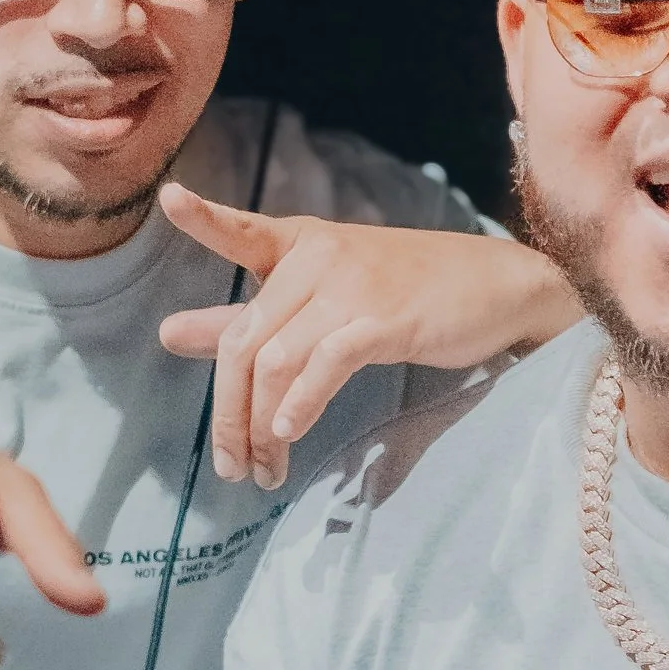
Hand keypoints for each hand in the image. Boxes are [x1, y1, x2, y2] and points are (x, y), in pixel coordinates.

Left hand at [159, 188, 578, 485]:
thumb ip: (246, 320)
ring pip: (277, 360)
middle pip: (244, 339)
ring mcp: (352, 285)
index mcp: (300, 245)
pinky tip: (289, 434)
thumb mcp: (324, 299)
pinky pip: (326, 363)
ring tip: (262, 470)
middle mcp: (318, 258)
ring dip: (260, 426)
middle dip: (228, 411)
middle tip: (229, 465)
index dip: (205, 219)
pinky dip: (301, 404)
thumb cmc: (410, 293)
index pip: (242, 233)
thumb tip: (169, 333)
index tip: (170, 199)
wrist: (499, 286)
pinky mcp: (385, 318)